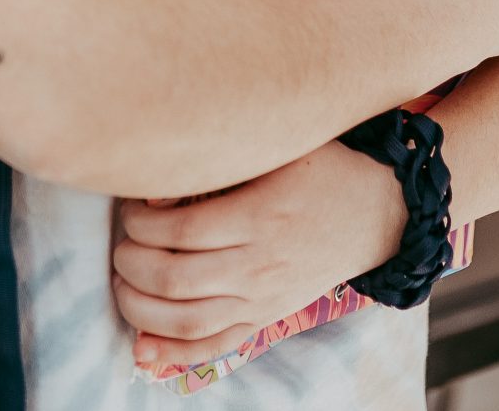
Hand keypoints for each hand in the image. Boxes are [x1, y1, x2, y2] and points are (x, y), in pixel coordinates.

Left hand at [112, 140, 403, 372]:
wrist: (377, 211)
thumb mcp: (280, 145)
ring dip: (139, 307)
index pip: (179, 231)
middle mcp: (258, 263)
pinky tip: (142, 348)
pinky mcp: (266, 316)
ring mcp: (262, 297)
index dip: (139, 223)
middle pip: (174, 279)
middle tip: (120, 246)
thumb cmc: (320, 167)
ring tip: (123, 282)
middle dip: (130, 263)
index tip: (129, 208)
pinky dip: (174, 353)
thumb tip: (161, 173)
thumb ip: (225, 154)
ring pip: (186, 320)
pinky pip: (216, 346)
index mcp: (258, 215)